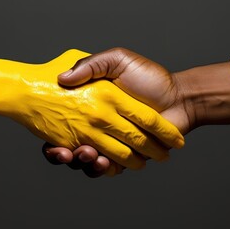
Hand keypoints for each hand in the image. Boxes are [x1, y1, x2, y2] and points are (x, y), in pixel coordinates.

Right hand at [43, 48, 194, 176]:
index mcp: (92, 106)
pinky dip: (103, 170)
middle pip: (72, 145)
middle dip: (66, 153)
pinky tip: (103, 163)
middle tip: (70, 151)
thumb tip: (62, 78)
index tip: (50, 134)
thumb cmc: (150, 77)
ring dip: (84, 162)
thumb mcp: (118, 60)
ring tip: (90, 156)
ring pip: (87, 161)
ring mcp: (111, 143)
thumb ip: (92, 64)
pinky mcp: (125, 158)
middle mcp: (98, 126)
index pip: (64, 121)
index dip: (52, 131)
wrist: (179, 98)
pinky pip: (108, 169)